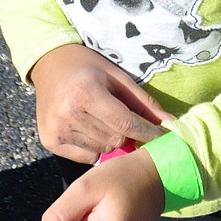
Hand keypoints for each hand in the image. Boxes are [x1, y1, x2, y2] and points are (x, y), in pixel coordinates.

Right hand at [29, 44, 172, 162]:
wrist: (49, 64)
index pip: (126, 124)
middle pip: (115, 139)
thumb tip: (170, 123)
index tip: (165, 139)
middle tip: (122, 119)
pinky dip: (94, 147)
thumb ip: (143, 102)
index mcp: (86, 92)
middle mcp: (68, 112)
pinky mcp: (49, 140)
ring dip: (110, 140)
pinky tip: (87, 127)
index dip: (148, 133)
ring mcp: (57, 129)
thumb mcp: (117, 77)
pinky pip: (86, 157)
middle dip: (126, 134)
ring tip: (102, 120)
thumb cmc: (88, 68)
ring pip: (102, 149)